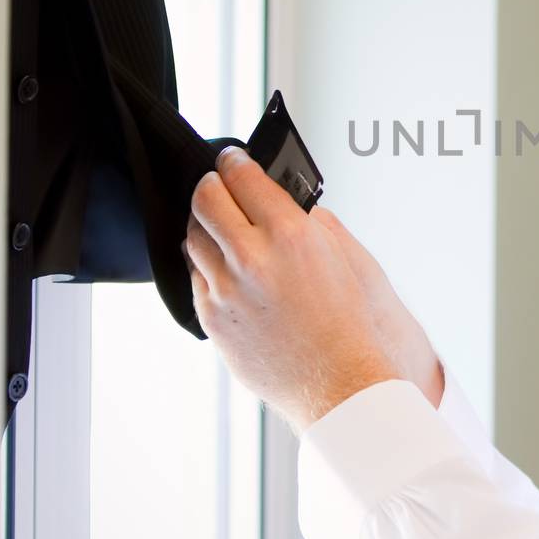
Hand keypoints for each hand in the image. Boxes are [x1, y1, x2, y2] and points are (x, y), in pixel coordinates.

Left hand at [184, 146, 442, 434]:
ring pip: (193, 237)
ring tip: (217, 223)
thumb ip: (306, 223)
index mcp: (289, 234)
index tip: (232, 158)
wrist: (338, 380)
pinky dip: (206, 265)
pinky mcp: (211, 317)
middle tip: (216, 182)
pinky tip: (222, 266)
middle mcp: (252, 258)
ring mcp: (225, 290)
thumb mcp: (340, 257)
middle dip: (210, 184)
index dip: (234, 161)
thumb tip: (282, 203)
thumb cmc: (346, 325)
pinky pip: (196, 278)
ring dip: (203, 224)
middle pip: (206, 199)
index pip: (243, 177)